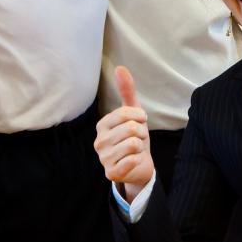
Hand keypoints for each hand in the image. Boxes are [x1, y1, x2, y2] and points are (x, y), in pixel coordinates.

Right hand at [93, 66, 153, 201]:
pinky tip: (133, 161)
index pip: (127, 113)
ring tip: (136, 150)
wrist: (139, 166)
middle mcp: (98, 141)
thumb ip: (127, 91)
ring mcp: (103, 158)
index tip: (140, 123)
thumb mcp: (134, 114)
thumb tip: (120, 67)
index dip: (140, 118)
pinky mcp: (111, 173)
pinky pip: (133, 160)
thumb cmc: (135, 138)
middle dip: (142, 133)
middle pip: (132, 129)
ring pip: (134, 144)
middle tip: (138, 139)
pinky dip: (139, 160)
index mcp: (102, 125)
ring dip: (141, 147)